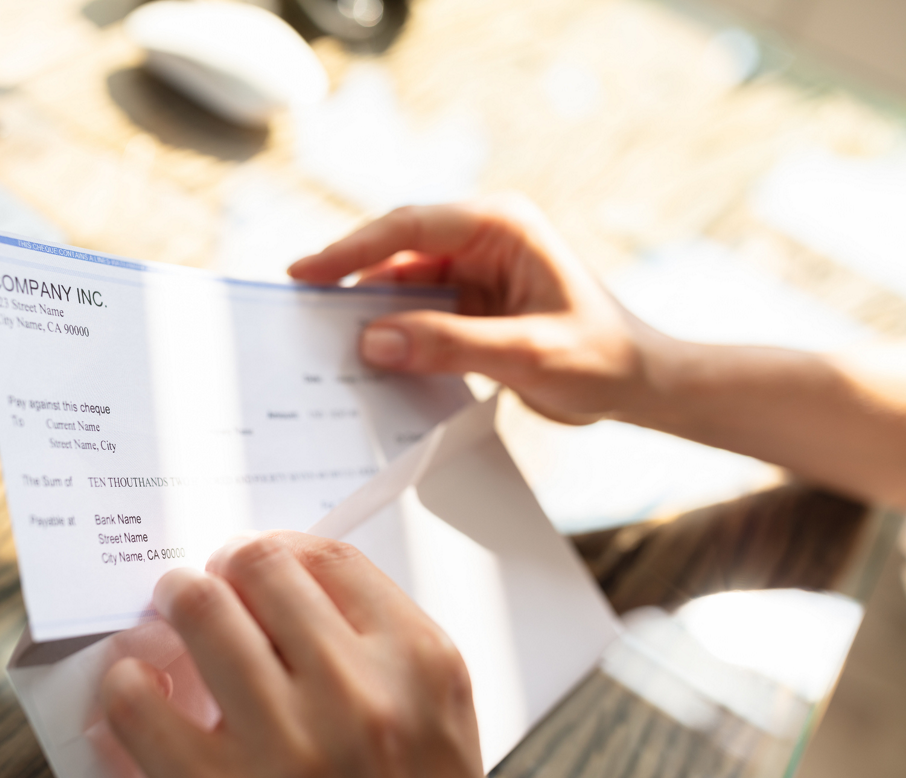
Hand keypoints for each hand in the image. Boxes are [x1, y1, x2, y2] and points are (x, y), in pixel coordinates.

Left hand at [100, 532, 498, 777]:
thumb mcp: (439, 724)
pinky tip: (141, 690)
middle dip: (221, 569)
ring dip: (173, 603)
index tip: (254, 563)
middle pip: (257, 566)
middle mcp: (359, 693)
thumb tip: (277, 592)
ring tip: (167, 618)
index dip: (278, 548)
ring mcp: (288, 748)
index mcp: (422, 664)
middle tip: (205, 585)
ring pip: (197, 609)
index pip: (329, 556)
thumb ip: (379, 650)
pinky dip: (129, 684)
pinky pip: (140, 701)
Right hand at [288, 196, 668, 424]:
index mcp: (502, 226)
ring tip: (325, 344)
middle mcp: (483, 241)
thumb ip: (447, 345)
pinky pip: (417, 315)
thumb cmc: (602, 358)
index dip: (352, 249)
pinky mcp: (471, 306)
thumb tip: (371, 342)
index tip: (305, 273)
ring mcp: (475, 273)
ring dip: (370, 314)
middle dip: (351, 282)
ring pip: (401, 286)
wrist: (640, 385)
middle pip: (397, 253)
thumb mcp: (525, 353)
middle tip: (301, 314)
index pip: (410, 227)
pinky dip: (392, 336)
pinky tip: (367, 361)